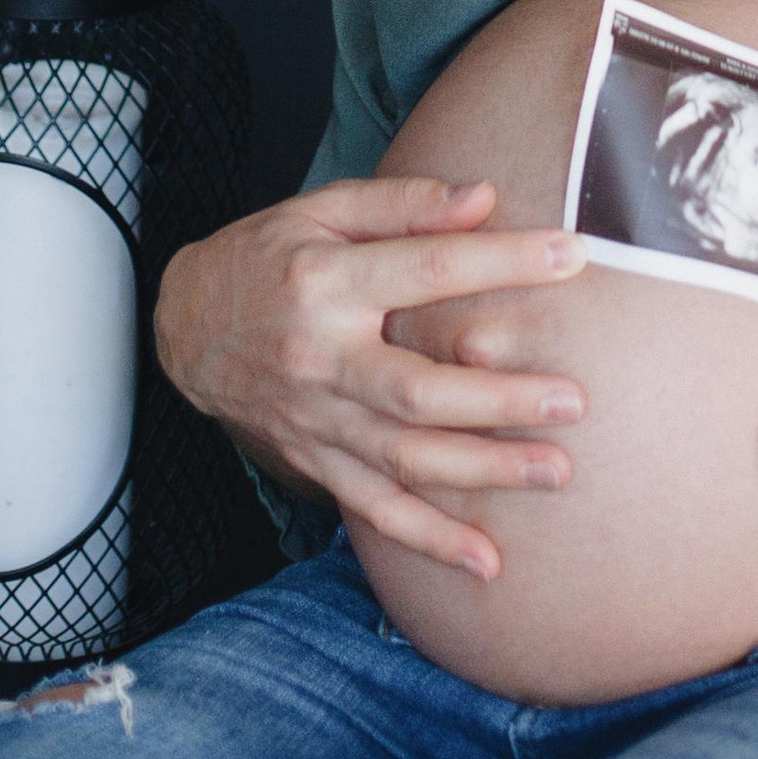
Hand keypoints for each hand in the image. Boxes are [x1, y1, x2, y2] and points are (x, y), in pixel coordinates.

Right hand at [152, 178, 588, 582]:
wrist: (183, 326)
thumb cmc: (267, 255)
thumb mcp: (324, 209)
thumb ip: (404, 202)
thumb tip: (484, 197)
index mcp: (328, 284)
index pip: (427, 270)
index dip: (502, 261)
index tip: (572, 256)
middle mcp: (321, 360)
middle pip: (420, 390)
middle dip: (501, 400)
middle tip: (574, 399)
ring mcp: (316, 421)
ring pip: (405, 459)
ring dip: (484, 472)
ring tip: (556, 471)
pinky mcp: (313, 462)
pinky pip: (374, 510)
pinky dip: (429, 540)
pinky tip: (485, 561)